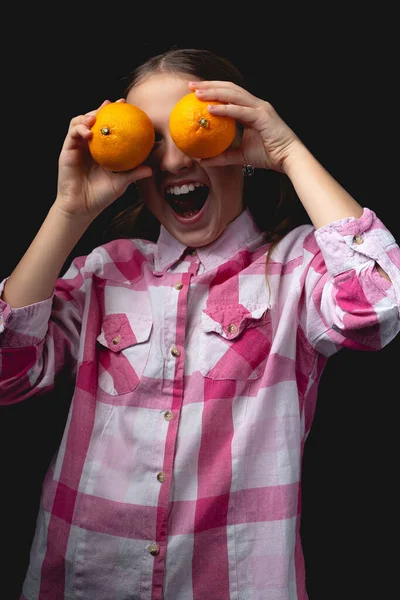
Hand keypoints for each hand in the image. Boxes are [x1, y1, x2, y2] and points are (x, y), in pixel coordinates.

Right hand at [55, 99, 151, 219]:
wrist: (82, 207)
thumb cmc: (101, 196)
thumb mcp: (121, 182)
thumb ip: (134, 173)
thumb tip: (151, 168)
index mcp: (102, 149)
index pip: (108, 127)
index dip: (116, 114)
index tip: (127, 106)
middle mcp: (89, 145)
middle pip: (93, 119)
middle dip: (101, 108)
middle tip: (111, 104)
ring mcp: (77, 147)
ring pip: (79, 122)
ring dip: (87, 116)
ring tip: (96, 117)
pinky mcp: (67, 151)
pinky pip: (72, 134)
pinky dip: (79, 129)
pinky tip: (89, 132)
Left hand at [188, 81, 300, 171]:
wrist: (288, 159)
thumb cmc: (268, 156)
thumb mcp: (240, 156)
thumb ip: (222, 156)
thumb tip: (202, 160)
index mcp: (251, 110)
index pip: (229, 95)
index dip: (212, 91)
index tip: (195, 92)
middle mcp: (255, 105)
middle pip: (229, 89)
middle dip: (209, 85)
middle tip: (191, 87)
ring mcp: (260, 108)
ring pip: (233, 95)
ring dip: (214, 92)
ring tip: (197, 93)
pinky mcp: (263, 116)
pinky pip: (240, 111)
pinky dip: (225, 109)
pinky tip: (211, 109)